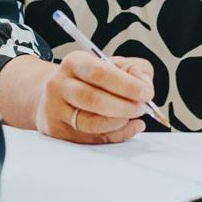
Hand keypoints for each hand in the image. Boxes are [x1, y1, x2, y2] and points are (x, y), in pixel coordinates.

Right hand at [33, 51, 155, 144]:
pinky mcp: (57, 131)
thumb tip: (142, 81)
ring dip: (119, 123)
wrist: (55, 93)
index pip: (99, 73)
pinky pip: (90, 139)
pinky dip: (115, 135)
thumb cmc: (89, 79)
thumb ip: (134, 68)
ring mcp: (55, 110)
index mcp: (74, 62)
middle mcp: (60, 85)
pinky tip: (128, 127)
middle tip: (141, 108)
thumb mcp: (111, 64)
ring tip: (133, 117)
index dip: (126, 84)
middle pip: (92, 99)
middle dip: (124, 106)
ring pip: (90, 123)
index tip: (146, 92)